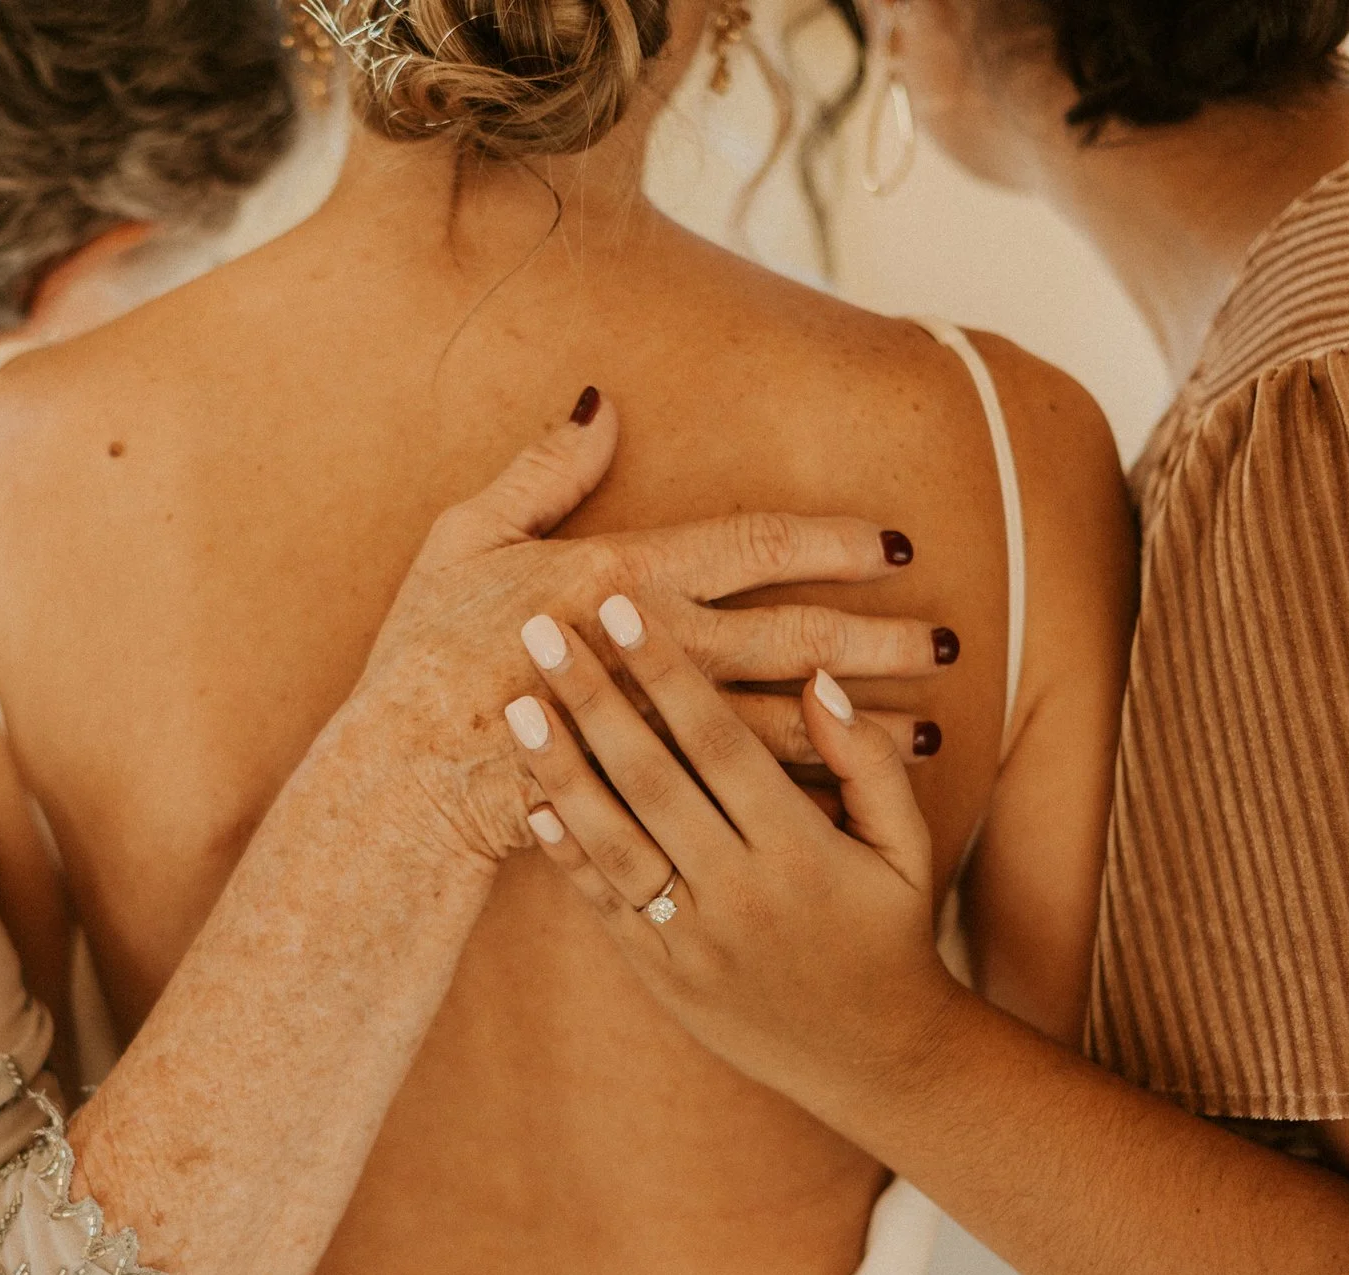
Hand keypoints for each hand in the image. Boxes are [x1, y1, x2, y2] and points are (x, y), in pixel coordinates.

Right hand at [337, 390, 954, 865]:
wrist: (399, 774)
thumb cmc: (423, 656)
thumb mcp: (465, 539)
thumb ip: (542, 474)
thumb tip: (603, 407)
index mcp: (618, 577)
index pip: (751, 546)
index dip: (829, 542)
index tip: (893, 546)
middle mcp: (655, 650)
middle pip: (797, 639)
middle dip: (880, 640)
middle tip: (949, 643)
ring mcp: (656, 729)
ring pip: (792, 721)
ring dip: (868, 725)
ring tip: (935, 729)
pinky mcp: (650, 793)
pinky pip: (747, 790)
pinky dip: (813, 787)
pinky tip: (860, 791)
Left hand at [506, 587, 965, 1114]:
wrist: (873, 1061)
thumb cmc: (890, 935)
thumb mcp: (905, 848)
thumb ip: (868, 763)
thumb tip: (819, 678)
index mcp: (800, 851)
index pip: (720, 742)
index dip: (668, 672)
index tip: (624, 606)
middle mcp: (739, 893)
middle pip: (651, 780)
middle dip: (593, 700)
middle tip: (542, 631)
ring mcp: (693, 939)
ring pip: (613, 842)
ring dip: (559, 771)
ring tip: (515, 707)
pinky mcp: (661, 976)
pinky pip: (603, 907)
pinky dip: (565, 855)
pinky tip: (530, 801)